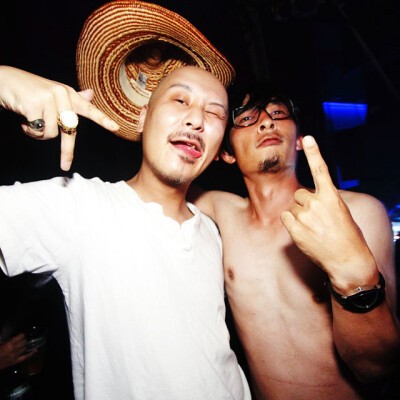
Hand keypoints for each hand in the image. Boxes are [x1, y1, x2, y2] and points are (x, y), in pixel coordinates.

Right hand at [0, 65, 119, 170]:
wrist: (3, 79)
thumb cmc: (29, 91)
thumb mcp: (52, 94)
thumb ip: (71, 99)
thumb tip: (89, 95)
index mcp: (68, 94)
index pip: (89, 109)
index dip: (103, 119)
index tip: (116, 128)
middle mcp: (62, 94)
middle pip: (70, 129)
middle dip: (66, 150)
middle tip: (65, 166)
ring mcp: (48, 98)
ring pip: (52, 133)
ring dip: (39, 134)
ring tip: (30, 122)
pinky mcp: (35, 104)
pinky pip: (39, 131)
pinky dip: (30, 132)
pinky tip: (23, 121)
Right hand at [0, 333, 35, 370]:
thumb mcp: (0, 343)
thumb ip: (5, 340)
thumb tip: (10, 337)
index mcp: (8, 344)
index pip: (20, 337)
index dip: (21, 335)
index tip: (22, 334)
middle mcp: (13, 349)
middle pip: (23, 342)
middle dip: (23, 340)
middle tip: (22, 339)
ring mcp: (14, 356)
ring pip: (24, 348)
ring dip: (25, 345)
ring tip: (25, 343)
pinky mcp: (14, 362)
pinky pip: (25, 357)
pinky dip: (30, 354)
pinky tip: (34, 350)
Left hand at [280, 136, 373, 280]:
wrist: (347, 260)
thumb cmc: (347, 236)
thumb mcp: (341, 212)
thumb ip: (324, 201)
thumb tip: (307, 198)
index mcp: (332, 197)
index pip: (320, 170)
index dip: (314, 153)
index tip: (307, 138)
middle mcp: (317, 203)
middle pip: (299, 194)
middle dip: (305, 203)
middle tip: (317, 218)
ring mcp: (305, 216)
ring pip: (293, 207)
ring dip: (299, 215)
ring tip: (313, 228)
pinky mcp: (295, 228)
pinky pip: (286, 217)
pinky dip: (292, 223)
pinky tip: (304, 232)